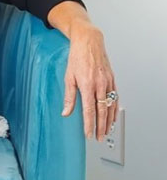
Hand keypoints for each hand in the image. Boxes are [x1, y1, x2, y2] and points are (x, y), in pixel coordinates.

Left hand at [61, 22, 117, 140]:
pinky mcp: (112, 79)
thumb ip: (69, 97)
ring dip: (109, 121)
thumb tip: (66, 112)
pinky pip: (115, 97)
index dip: (89, 124)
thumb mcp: (68, 77)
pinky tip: (113, 116)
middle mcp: (99, 84)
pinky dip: (114, 109)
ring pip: (111, 106)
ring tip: (107, 131)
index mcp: (87, 85)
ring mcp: (107, 82)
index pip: (89, 111)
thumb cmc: (77, 57)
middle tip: (100, 137)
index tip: (89, 134)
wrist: (89, 42)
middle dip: (101, 127)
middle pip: (102, 111)